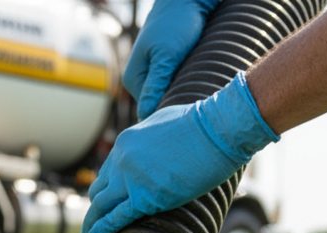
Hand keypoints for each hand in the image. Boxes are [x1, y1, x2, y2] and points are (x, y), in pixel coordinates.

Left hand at [82, 73, 277, 232]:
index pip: (108, 172)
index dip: (105, 190)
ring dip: (93, 223)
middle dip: (96, 207)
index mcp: (126, 143)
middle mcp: (122, 160)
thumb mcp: (163, 124)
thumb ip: (150, 140)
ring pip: (101, 206)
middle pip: (99, 190)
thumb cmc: (201, 125)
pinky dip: (102, 229)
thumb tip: (153, 149)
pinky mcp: (145, 197)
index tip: (105, 202)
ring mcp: (131, 178)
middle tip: (94, 222)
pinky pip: (116, 217)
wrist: (218, 128)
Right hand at [124, 0, 221, 119]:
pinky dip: (182, 86)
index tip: (183, 110)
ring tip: (193, 87)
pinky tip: (192, 80)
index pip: (148, 110)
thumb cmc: (177, 23)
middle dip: (172, 103)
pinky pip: (172, 87)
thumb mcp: (166, 57)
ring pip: (165, 96)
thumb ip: (155, 85)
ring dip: (179, 94)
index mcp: (133, 79)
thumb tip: (144, 115)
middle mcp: (139, 79)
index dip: (166, 111)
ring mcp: (151, 74)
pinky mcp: (163, 69)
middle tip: (191, 98)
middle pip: (156, 105)